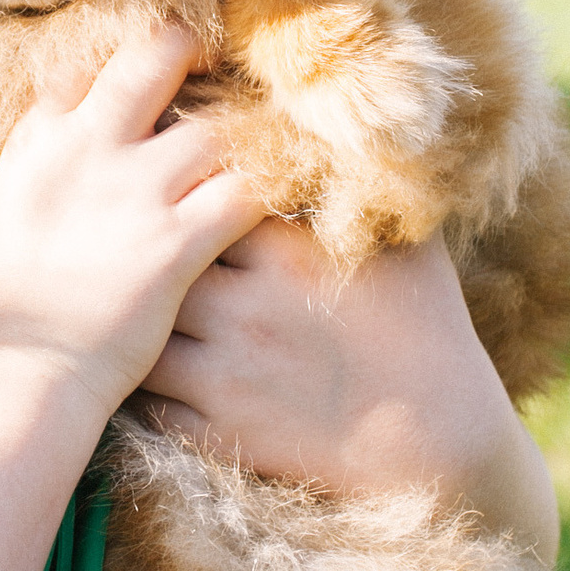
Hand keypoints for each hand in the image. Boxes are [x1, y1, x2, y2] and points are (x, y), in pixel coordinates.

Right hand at [0, 25, 265, 415]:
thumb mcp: (8, 210)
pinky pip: (247, 190)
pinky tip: (278, 197)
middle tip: (217, 64)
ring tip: (259, 144)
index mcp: (40, 138)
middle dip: (193, 49)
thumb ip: (48, 160)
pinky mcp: (176, 244)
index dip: (130, 59)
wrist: (17, 377)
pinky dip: (269, 187)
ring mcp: (135, 193)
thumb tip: (80, 132)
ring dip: (243, 132)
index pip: (92, 61)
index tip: (157, 70)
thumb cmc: (7, 308)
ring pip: (217, 125)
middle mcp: (88, 148)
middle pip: (158, 57)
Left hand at [138, 218, 558, 562]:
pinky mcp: (218, 431)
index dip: (180, 191)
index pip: (198, 197)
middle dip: (142, 255)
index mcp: (284, 250)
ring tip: (132, 308)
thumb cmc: (428, 327)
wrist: (440, 439)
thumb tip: (343, 131)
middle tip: (129, 245)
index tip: (172, 188)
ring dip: (136, 320)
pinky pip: (148, 401)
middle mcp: (243, 307)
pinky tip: (148, 364)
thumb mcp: (406, 239)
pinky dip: (142, 383)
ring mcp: (225, 373)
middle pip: (154, 263)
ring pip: (140, 333)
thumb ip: (362, 185)